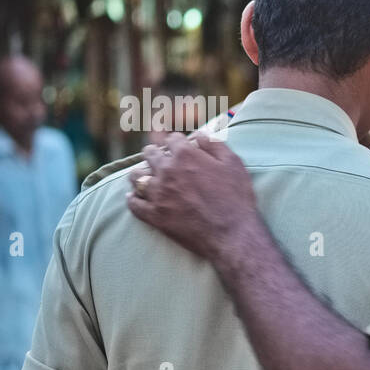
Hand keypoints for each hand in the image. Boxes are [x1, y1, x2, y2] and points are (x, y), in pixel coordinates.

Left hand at [126, 132, 259, 263]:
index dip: (177, 141)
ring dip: (140, 173)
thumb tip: (198, 134)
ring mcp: (157, 194)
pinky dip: (133, 199)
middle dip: (155, 153)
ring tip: (145, 176)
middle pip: (149, 153)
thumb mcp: (234, 164)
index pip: (172, 139)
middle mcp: (166, 171)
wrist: (233, 234)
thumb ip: (214, 144)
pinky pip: (134, 204)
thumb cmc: (237, 198)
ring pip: (136, 176)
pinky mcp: (154, 215)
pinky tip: (135, 197)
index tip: (179, 144)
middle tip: (159, 157)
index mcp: (185, 155)